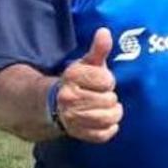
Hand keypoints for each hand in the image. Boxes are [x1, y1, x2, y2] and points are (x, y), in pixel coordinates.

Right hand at [56, 28, 121, 142]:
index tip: (102, 81)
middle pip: (107, 100)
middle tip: (104, 95)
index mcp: (73, 76)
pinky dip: (109, 129)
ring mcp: (72, 117)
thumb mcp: (87, 63)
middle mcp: (69, 97)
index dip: (108, 80)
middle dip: (110, 97)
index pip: (105, 80)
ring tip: (110, 108)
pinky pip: (101, 135)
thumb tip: (105, 32)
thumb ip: (98, 49)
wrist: (54, 104)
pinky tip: (108, 122)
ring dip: (113, 114)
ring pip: (105, 119)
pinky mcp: (77, 133)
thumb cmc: (78, 81)